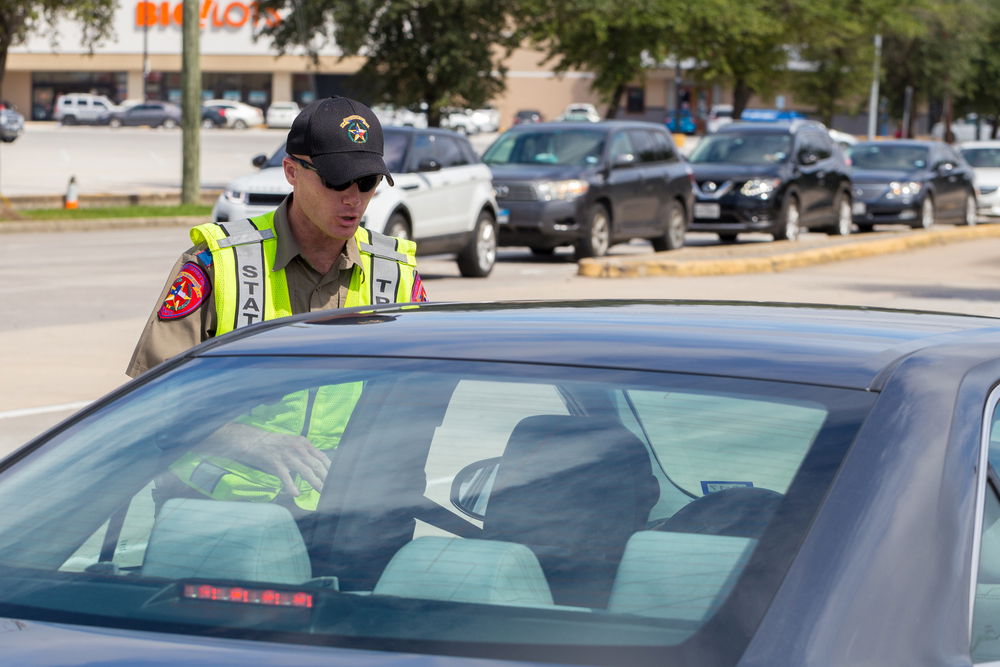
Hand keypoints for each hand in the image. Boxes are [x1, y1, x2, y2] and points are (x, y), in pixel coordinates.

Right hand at [202, 422, 329, 495]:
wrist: (253, 440)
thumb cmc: (274, 444)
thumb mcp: (293, 444)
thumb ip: (304, 453)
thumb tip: (316, 467)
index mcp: (304, 443)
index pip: (322, 457)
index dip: (330, 469)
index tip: (336, 479)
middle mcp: (298, 448)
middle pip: (316, 465)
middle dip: (326, 478)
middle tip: (332, 489)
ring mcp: (287, 455)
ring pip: (305, 471)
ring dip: (315, 483)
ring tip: (321, 492)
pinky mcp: (276, 462)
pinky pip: (286, 476)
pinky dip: (291, 486)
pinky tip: (296, 494)